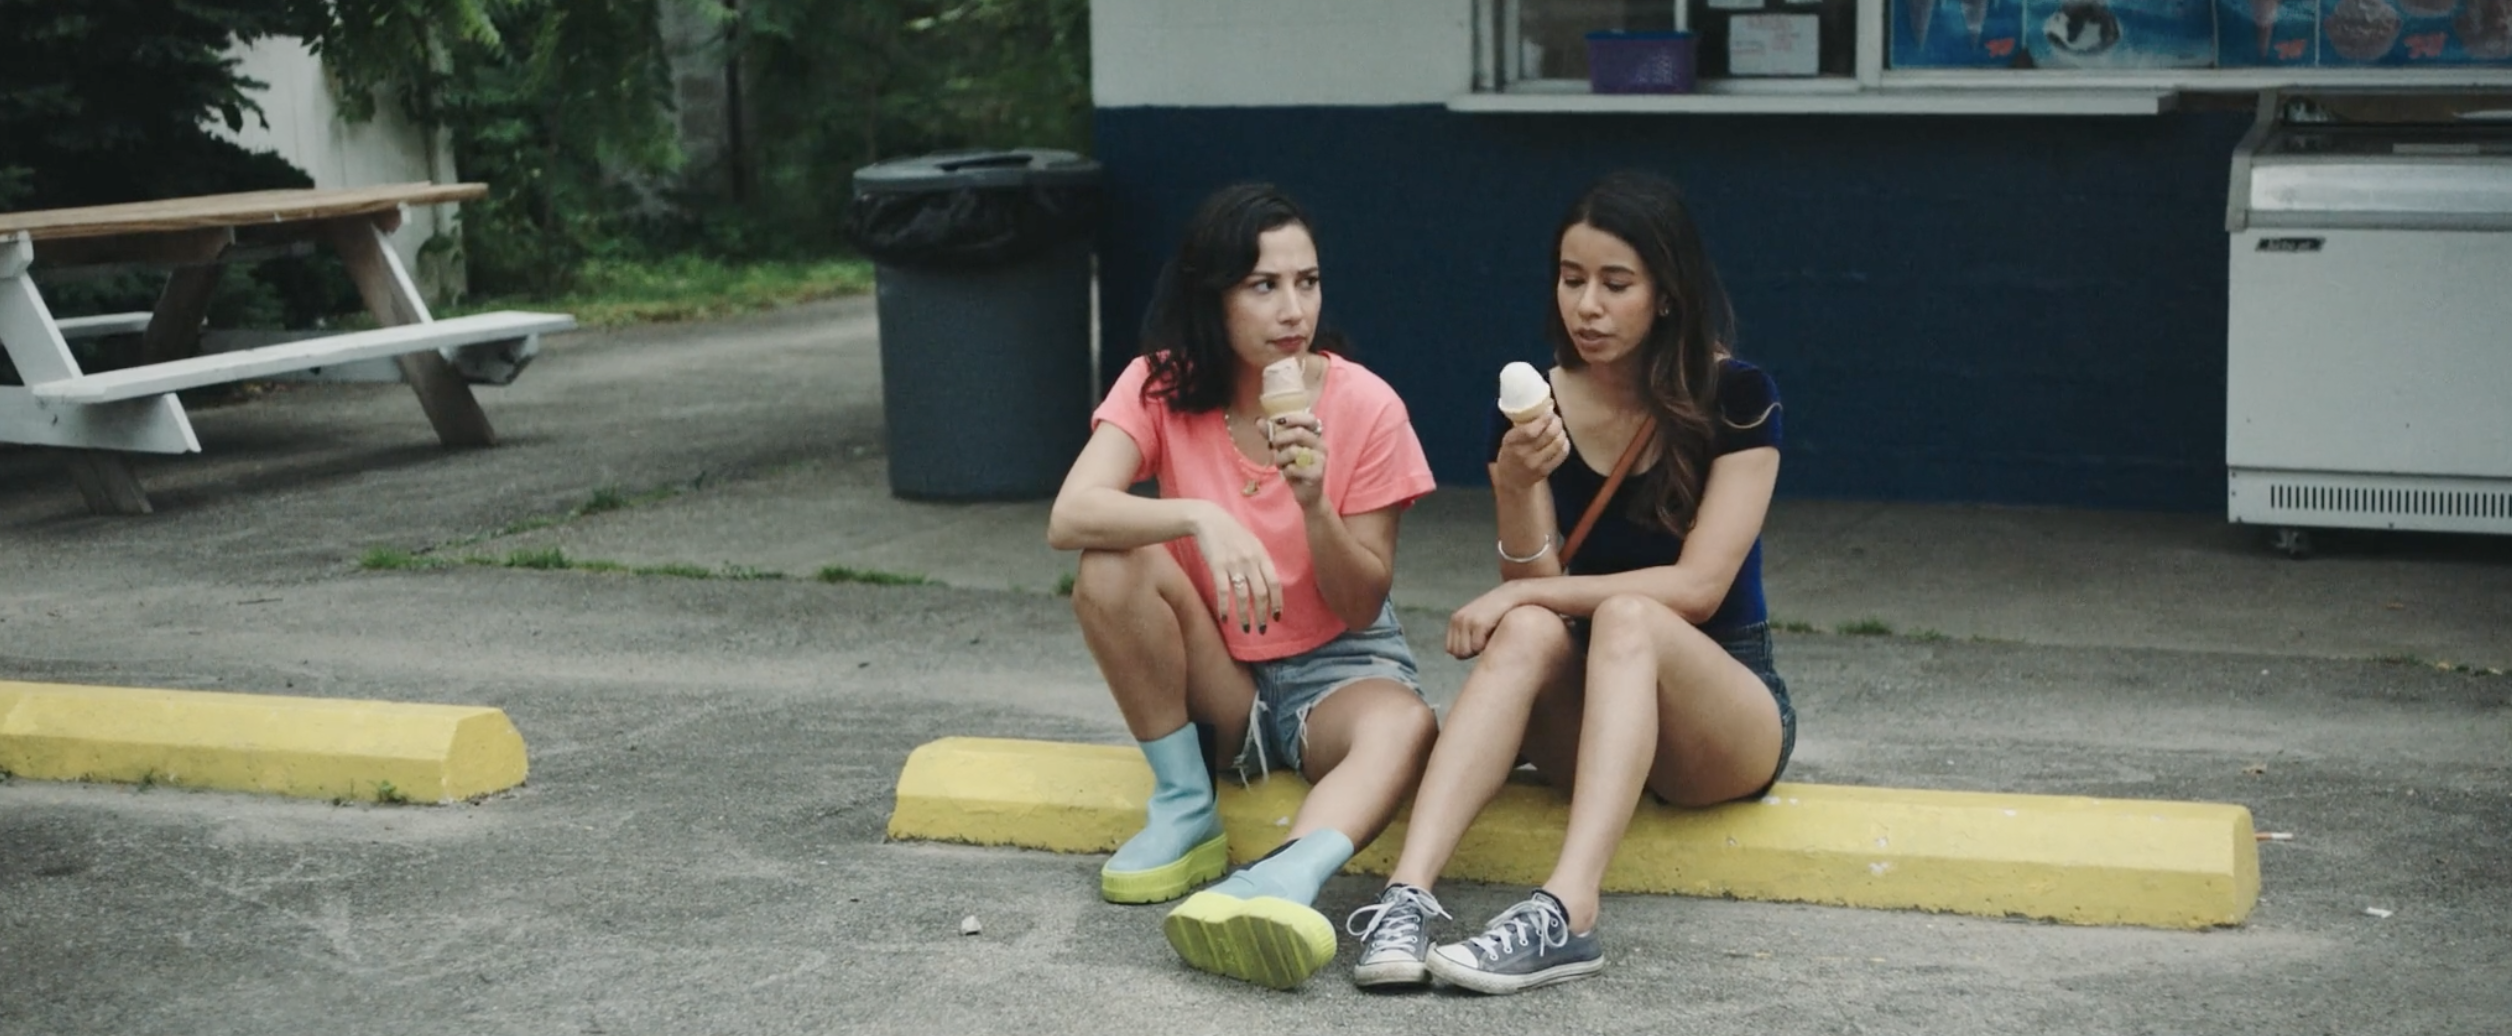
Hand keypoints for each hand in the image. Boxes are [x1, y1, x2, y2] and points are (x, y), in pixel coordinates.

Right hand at [1191, 503, 1281, 633]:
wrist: (1209, 519)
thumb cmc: (1232, 533)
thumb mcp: (1253, 543)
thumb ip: (1261, 562)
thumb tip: (1270, 585)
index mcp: (1262, 555)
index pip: (1275, 583)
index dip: (1277, 602)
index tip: (1277, 617)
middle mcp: (1250, 561)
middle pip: (1260, 593)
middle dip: (1262, 614)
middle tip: (1262, 629)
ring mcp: (1233, 563)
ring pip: (1243, 595)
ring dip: (1245, 615)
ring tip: (1247, 629)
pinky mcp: (1217, 566)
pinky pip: (1222, 591)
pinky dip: (1224, 607)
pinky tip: (1225, 619)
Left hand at [1269, 411, 1326, 510]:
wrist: (1308, 495)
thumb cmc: (1296, 469)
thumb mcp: (1284, 450)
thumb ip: (1273, 435)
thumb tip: (1258, 421)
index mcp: (1316, 437)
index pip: (1310, 419)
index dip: (1294, 418)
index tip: (1278, 422)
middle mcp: (1321, 446)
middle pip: (1299, 433)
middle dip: (1280, 439)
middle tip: (1273, 446)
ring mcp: (1321, 460)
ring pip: (1293, 451)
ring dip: (1280, 458)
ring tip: (1281, 464)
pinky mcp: (1316, 474)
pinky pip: (1293, 468)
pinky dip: (1285, 471)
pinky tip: (1288, 475)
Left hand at [1446, 582, 1528, 658]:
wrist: (1512, 595)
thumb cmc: (1497, 613)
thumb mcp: (1476, 621)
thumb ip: (1466, 636)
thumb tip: (1460, 656)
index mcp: (1455, 620)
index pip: (1451, 649)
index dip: (1466, 652)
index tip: (1479, 644)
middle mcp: (1458, 620)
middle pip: (1458, 653)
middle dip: (1471, 652)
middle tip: (1485, 640)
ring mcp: (1467, 621)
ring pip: (1466, 652)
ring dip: (1479, 650)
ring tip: (1490, 637)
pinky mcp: (1478, 623)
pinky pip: (1476, 647)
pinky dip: (1486, 647)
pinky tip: (1495, 635)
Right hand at [1493, 410, 1569, 489]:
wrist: (1511, 481)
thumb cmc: (1510, 454)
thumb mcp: (1509, 439)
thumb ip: (1522, 424)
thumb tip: (1545, 404)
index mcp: (1511, 442)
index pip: (1531, 430)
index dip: (1544, 418)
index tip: (1549, 410)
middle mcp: (1523, 454)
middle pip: (1548, 434)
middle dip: (1556, 422)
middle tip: (1556, 417)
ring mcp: (1536, 464)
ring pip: (1557, 443)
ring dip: (1561, 432)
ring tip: (1559, 427)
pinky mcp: (1546, 471)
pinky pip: (1562, 454)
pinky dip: (1565, 444)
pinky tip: (1562, 439)